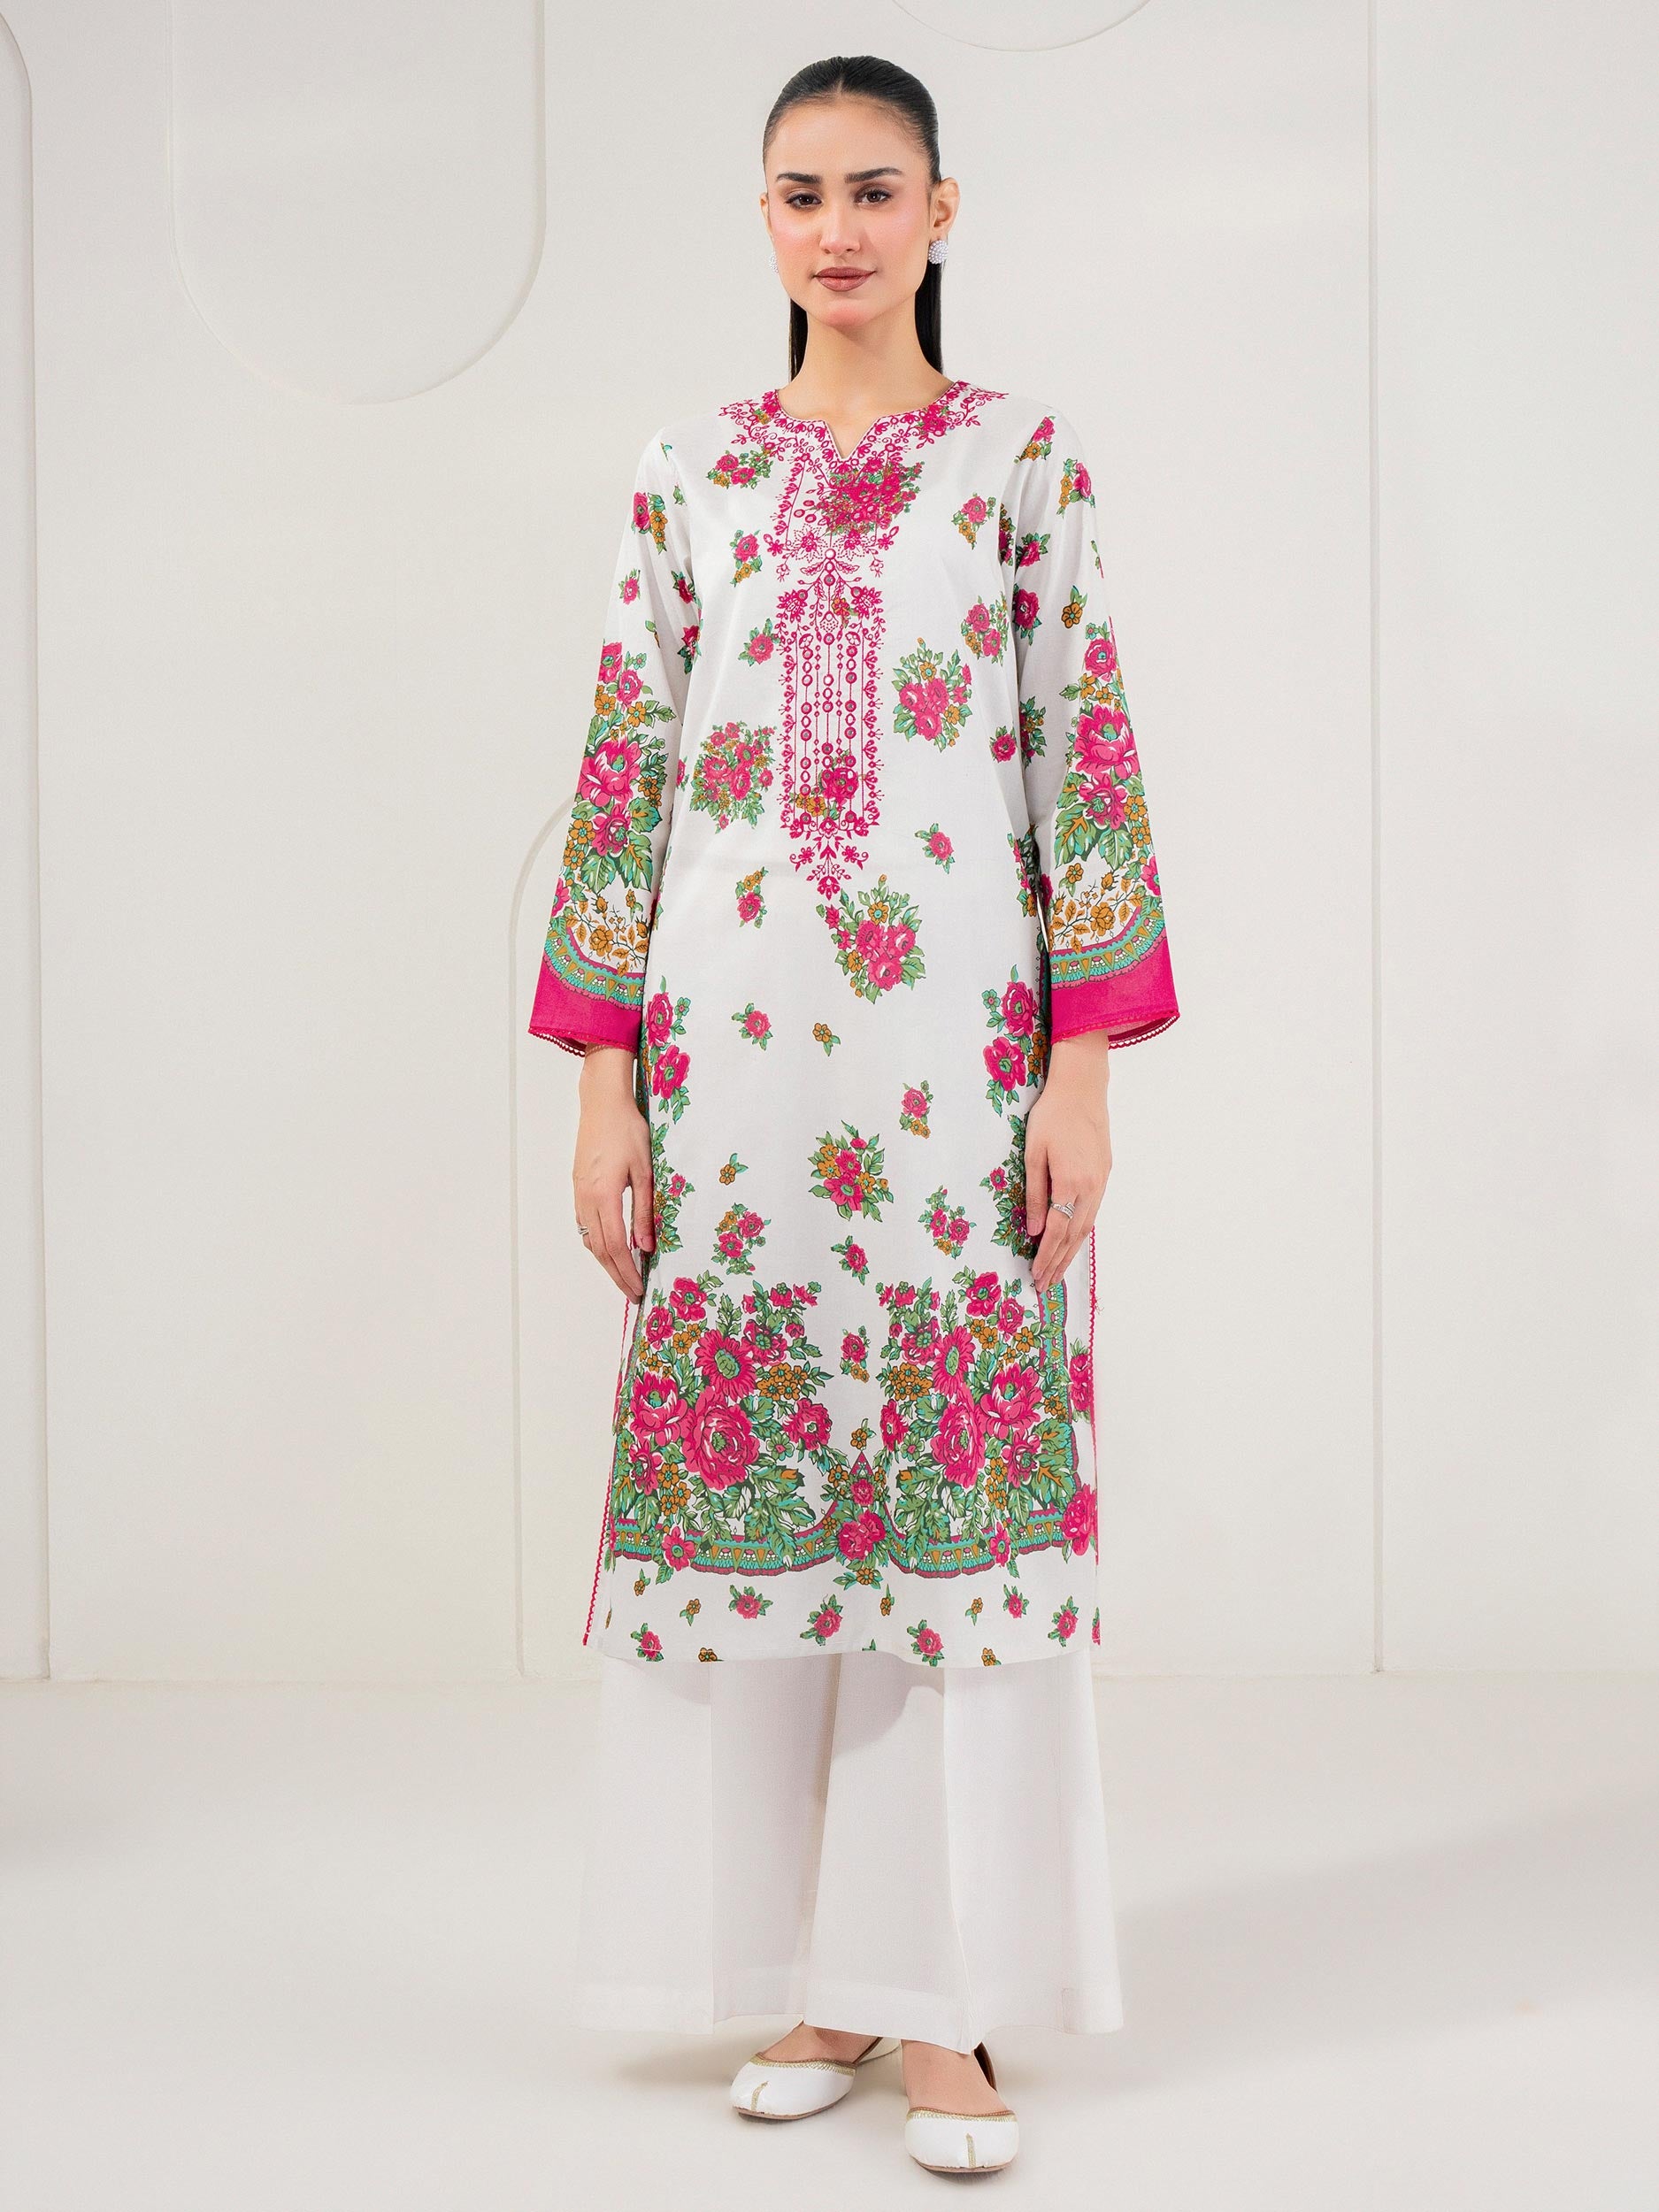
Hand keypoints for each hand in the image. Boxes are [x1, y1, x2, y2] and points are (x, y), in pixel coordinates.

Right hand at [572, 1046, 654, 1300]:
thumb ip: (644, 1212)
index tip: (638, 1289)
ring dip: (606, 1261)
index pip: (615, 1247)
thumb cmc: (628, 1132)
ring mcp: (579, 1193)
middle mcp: (586, 1199)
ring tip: (624, 1276)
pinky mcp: (578, 1187)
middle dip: (616, 1274)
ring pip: (589, 1238)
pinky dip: (598, 1242)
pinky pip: (585, 1224)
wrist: (602, 1104)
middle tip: (633, 1293)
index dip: (626, 1272)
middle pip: (599, 1249)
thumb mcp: (644, 1172)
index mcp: (604, 1197)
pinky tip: (610, 1247)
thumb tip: (645, 1248)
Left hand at [1026, 1030, 1111, 1291]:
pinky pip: (1092, 1213)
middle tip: (1045, 1286)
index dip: (1045, 1257)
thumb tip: (1035, 1230)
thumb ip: (1035, 1194)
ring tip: (1057, 1273)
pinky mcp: (1104, 1175)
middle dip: (1058, 1264)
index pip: (1057, 1232)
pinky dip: (1081, 1233)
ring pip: (1086, 1228)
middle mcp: (1091, 1189)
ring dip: (1071, 1253)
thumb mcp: (1034, 1153)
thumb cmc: (1051, 1116)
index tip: (1036, 1277)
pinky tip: (1072, 1242)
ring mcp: (1101, 1183)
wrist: (1083, 1089)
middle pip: (1074, 1237)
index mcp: (1071, 1184)